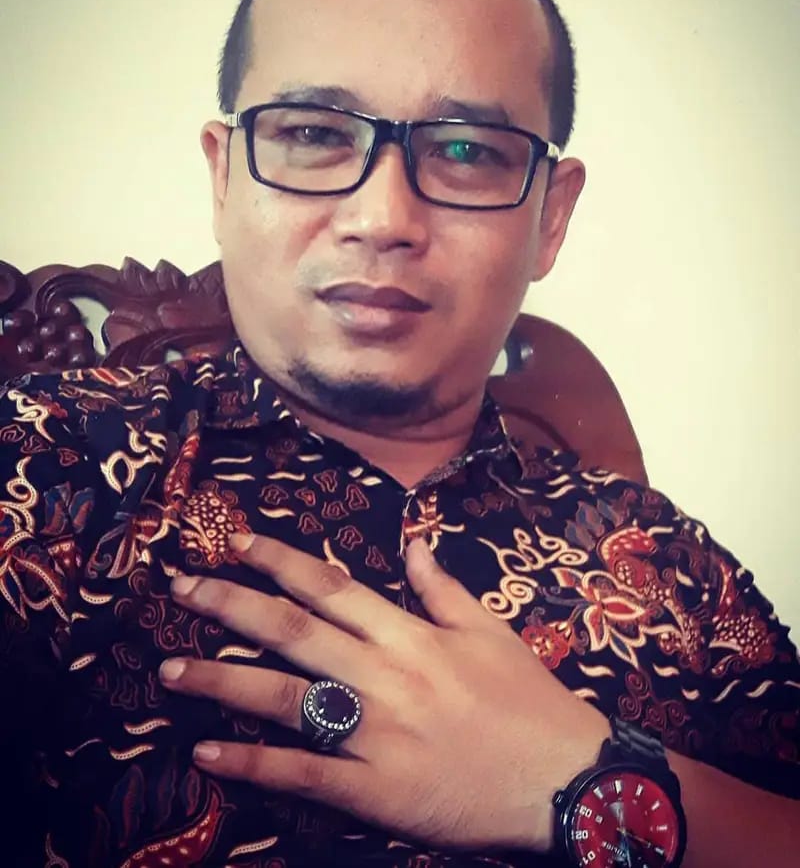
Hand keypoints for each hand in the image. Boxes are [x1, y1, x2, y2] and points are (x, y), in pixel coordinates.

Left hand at [159, 532, 608, 851]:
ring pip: (285, 698)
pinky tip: (208, 753)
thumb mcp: (490, 630)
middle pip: (293, 631)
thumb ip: (442, 586)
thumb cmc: (528, 701)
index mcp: (411, 633)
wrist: (565, 778)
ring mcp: (377, 733)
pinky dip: (252, 764)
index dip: (279, 561)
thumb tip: (412, 539)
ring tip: (169, 670)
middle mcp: (385, 674)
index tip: (235, 543)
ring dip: (222, 680)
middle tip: (181, 586)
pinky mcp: (376, 790)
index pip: (332, 586)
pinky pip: (304, 775)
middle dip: (231, 605)